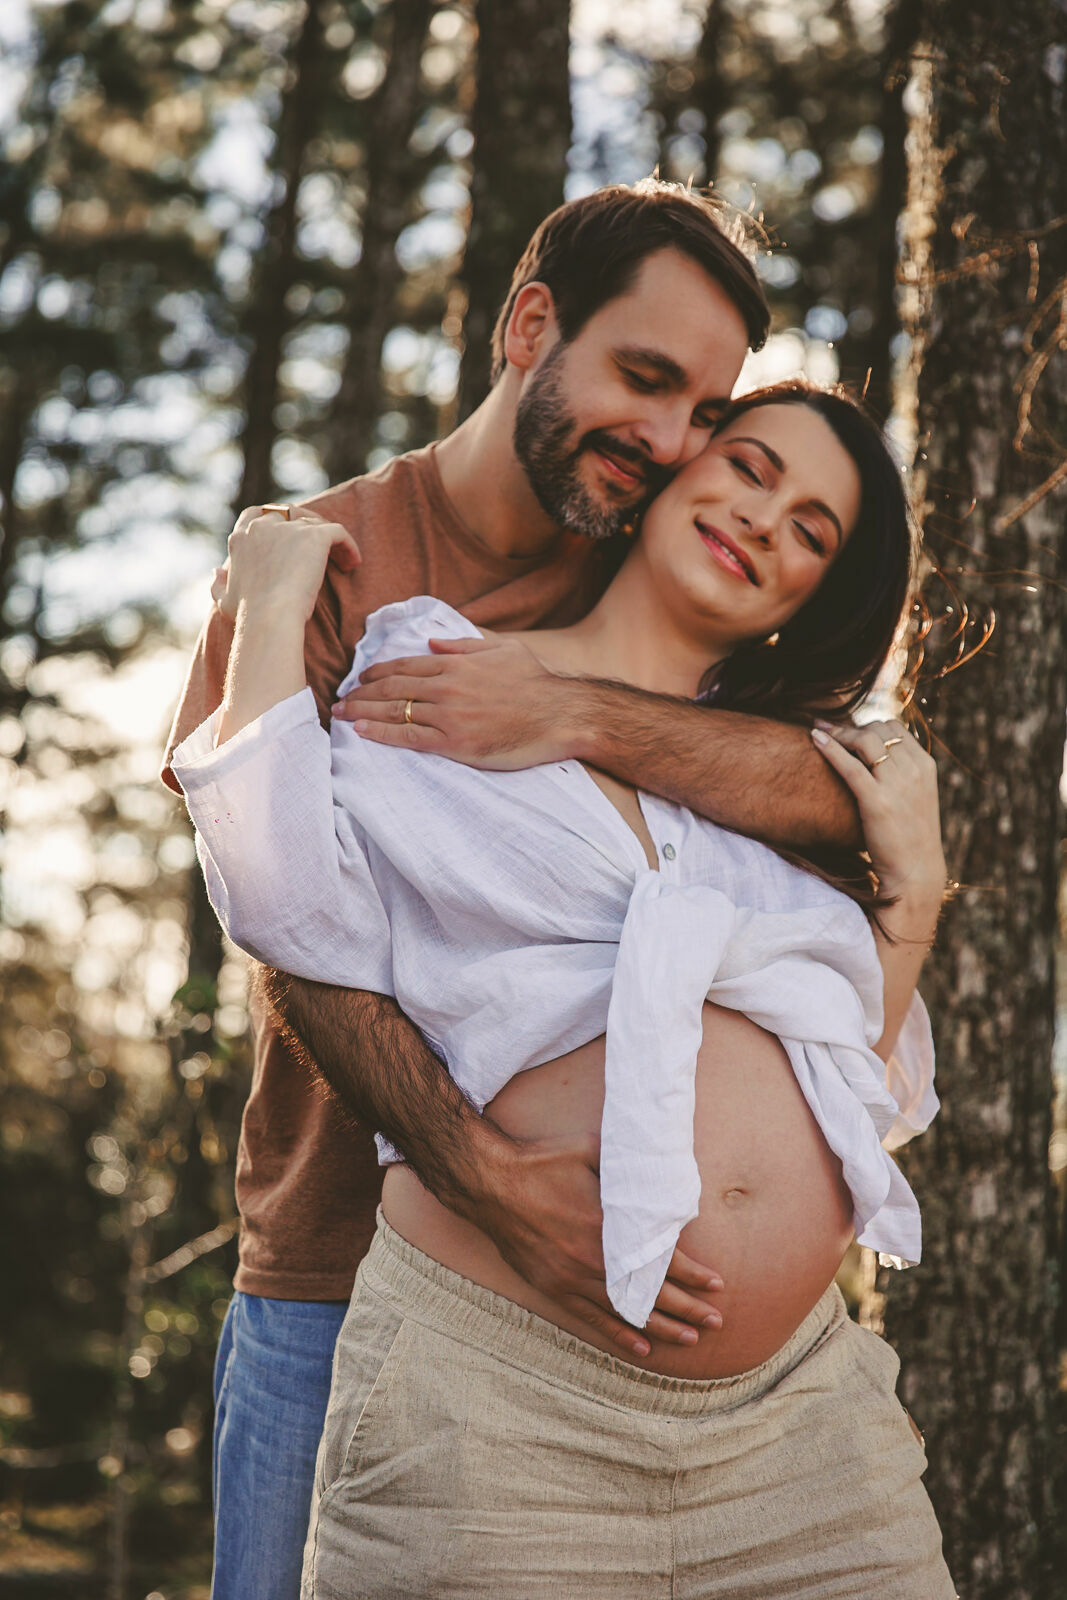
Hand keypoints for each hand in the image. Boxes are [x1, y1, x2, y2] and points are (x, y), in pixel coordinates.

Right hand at [212, 504, 360, 625]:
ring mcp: (289, 528)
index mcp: (241, 538)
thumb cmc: (248, 617)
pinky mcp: (315, 536)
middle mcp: (263, 526)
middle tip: (321, 549)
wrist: (270, 619)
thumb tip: (218, 569)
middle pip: (289, 513)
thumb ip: (218, 583)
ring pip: (316, 523)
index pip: (256, 515)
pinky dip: (348, 545)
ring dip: (328, 538)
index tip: (290, 537)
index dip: (275, 521)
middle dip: (306, 526)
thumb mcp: (224, 600)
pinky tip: (353, 562)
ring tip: (341, 560)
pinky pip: (338, 532)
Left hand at [332, 634, 580, 768]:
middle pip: (392, 688)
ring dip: (362, 711)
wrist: (561, 715)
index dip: (377, 672)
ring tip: (341, 714)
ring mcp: (449, 716)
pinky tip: (362, 731)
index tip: (360, 678)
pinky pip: (409, 738)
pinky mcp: (455, 744)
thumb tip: (433, 641)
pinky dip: (382, 733)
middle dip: (361, 692)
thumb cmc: (537, 682)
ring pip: (395, 711)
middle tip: (339, 698)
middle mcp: (447, 687)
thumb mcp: (504, 650)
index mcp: (456, 664)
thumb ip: (465, 645)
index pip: (405, 665)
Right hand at [473, 1132, 723, 1359]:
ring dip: (662, 1327)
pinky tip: (641, 1348)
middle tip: (716, 1321)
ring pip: (627, 1312)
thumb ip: (627, 1164)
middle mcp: (595, 1260)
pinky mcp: (554, 1288)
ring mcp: (573, 1278)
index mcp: (609, 1226)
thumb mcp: (590, 1149)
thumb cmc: (543, 1162)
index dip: (694, 1274)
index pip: (663, 1259)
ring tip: (690, 1339)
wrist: (491, 1184)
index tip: (717, 1284)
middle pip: (652, 1292)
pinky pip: (592, 1319)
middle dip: (688, 1308)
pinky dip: (619, 1335)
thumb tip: (662, 1166)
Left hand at [811, 718, 945, 906]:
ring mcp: (896, 784)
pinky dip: (830, 747)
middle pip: (878, 729)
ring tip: (819, 732)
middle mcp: (914, 770)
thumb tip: (878, 757)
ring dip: (839, 732)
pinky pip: (849, 765)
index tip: (850, 730)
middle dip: (852, 727)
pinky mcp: (876, 800)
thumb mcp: (916, 798)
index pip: (895, 727)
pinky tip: (814, 739)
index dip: (870, 725)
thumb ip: (903, 774)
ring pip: (864, 740)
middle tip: (830, 731)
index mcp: (925, 766)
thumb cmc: (910, 838)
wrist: (916, 872)